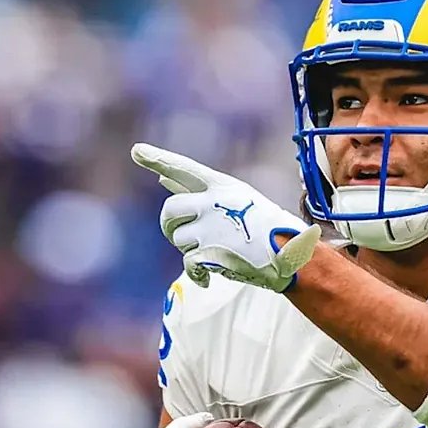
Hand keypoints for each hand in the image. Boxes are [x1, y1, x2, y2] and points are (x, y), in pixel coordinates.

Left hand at [132, 143, 320, 291]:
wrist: (291, 254)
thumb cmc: (265, 226)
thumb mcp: (236, 200)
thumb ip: (197, 192)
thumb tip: (162, 180)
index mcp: (221, 186)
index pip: (183, 168)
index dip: (158, 158)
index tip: (136, 151)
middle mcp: (212, 203)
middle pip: (170, 210)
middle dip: (169, 225)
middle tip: (178, 234)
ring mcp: (210, 228)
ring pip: (178, 240)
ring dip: (190, 250)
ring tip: (215, 251)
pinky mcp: (210, 253)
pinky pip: (188, 265)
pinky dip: (197, 275)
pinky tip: (207, 277)